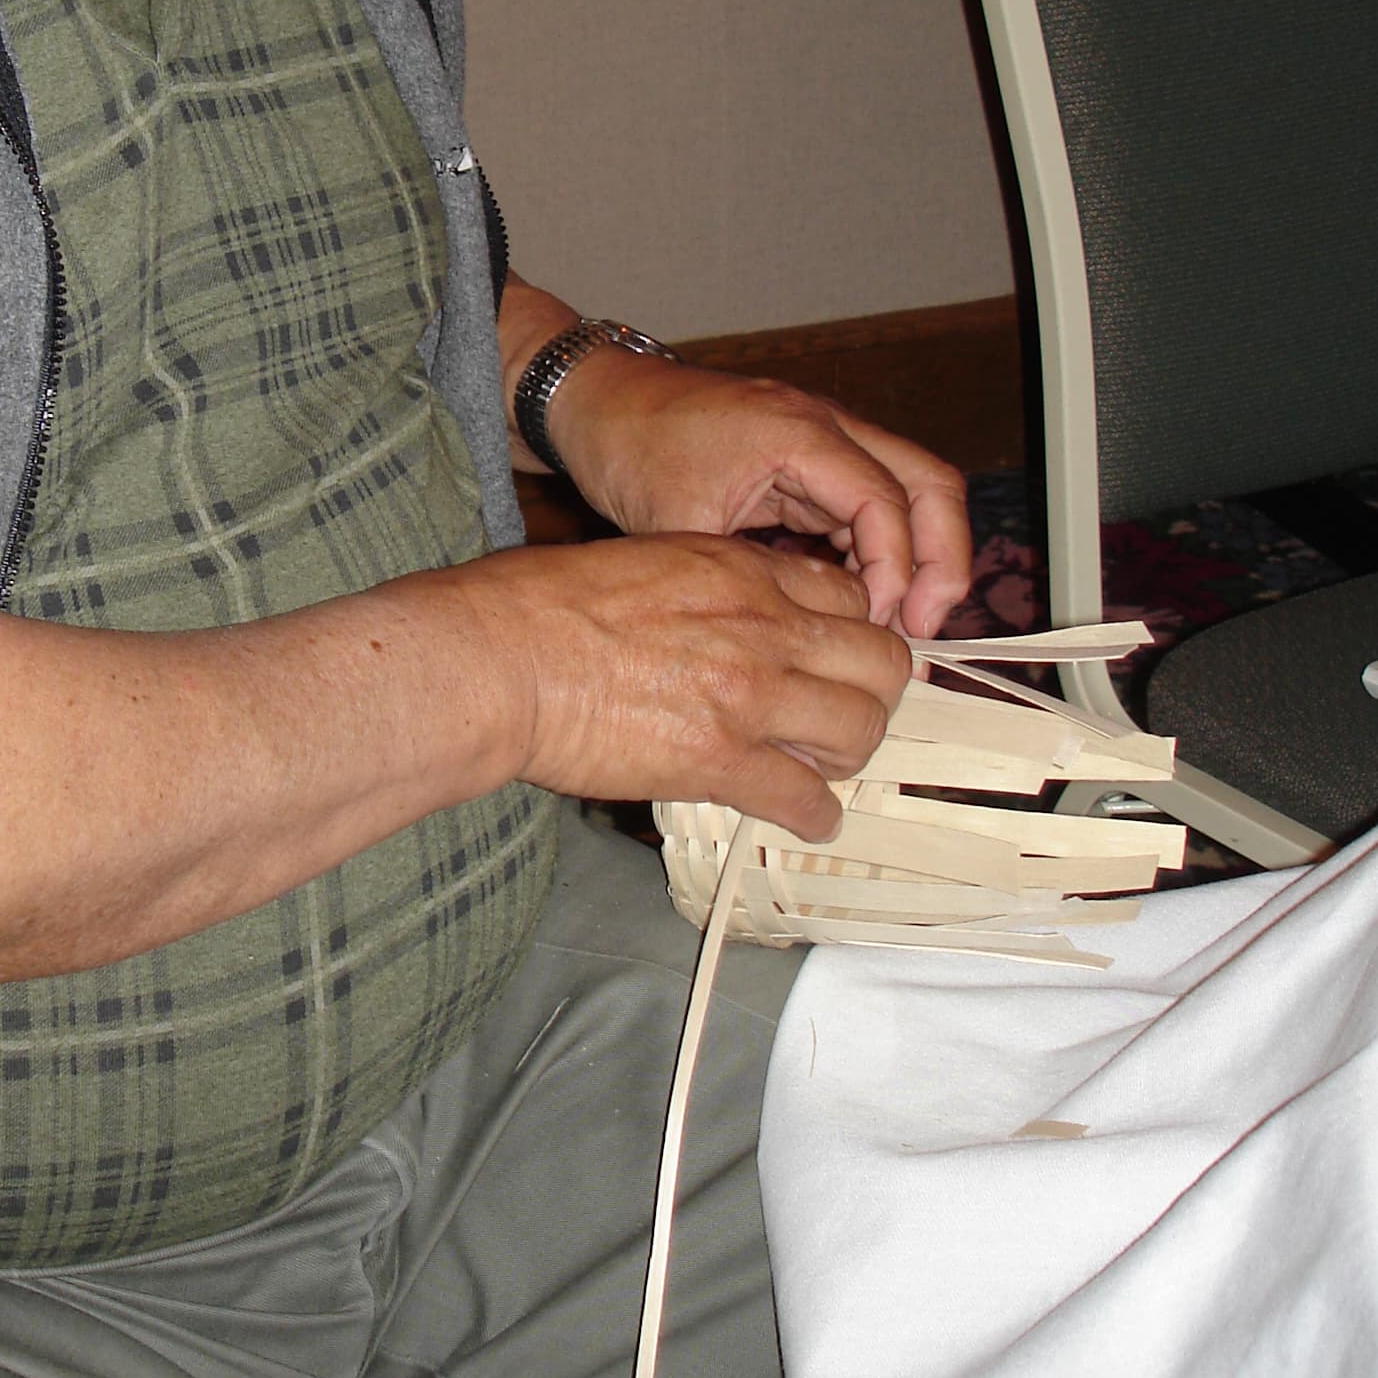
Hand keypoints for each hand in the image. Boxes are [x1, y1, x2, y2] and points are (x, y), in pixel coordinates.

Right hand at [469, 530, 908, 840]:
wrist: (497, 658)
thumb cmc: (537, 605)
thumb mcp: (640, 560)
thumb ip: (700, 585)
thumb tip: (708, 617)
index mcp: (739, 570)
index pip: (847, 596)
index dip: (850, 633)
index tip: (831, 660)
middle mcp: (762, 626)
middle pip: (880, 661)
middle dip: (870, 693)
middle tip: (839, 716)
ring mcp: (748, 695)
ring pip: (861, 729)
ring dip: (846, 754)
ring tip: (818, 768)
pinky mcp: (719, 760)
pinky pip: (806, 799)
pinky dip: (813, 816)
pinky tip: (803, 818)